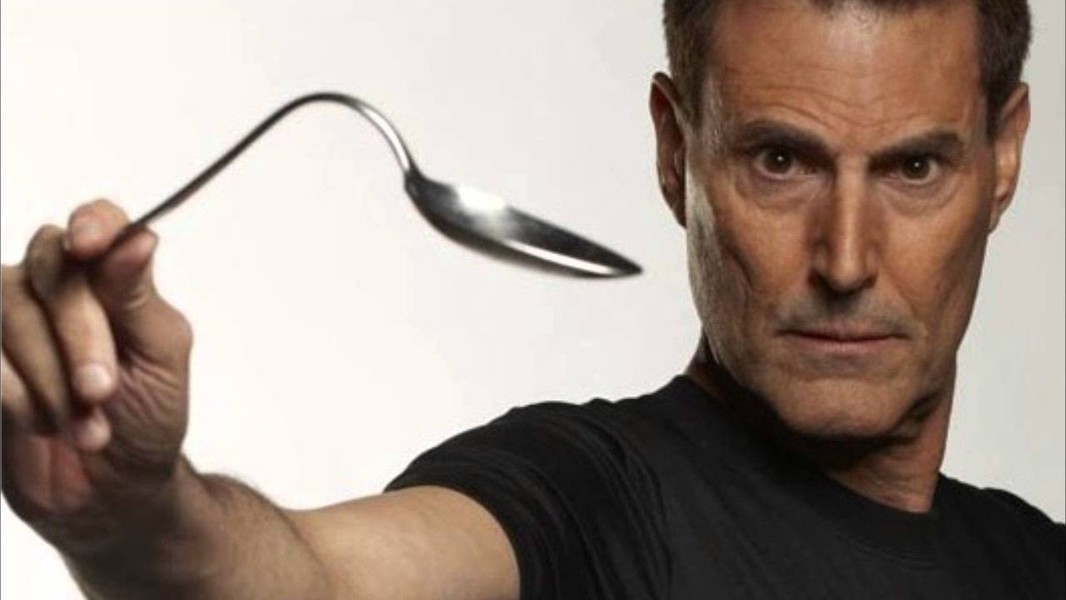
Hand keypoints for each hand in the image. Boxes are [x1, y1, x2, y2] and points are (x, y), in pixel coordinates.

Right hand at [1, 199, 192, 553]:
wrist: (113, 490)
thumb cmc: (149, 416)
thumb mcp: (160, 357)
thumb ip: (138, 297)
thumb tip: (137, 237)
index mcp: (110, 278)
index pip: (98, 224)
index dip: (91, 224)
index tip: (89, 245)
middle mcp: (54, 287)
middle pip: (47, 268)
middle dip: (79, 335)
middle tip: (102, 390)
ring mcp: (9, 322)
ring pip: (8, 312)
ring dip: (50, 378)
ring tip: (85, 424)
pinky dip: (16, 396)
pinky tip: (41, 424)